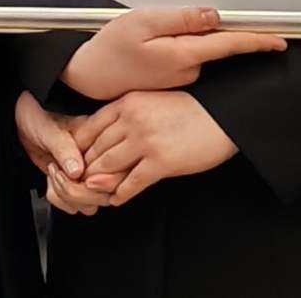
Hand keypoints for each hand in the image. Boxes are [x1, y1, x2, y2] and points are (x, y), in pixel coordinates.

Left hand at [14, 90, 118, 216]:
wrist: (25, 121)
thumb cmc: (40, 116)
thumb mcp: (50, 129)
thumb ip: (64, 149)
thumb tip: (77, 172)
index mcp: (102, 140)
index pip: (115, 172)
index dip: (94, 181)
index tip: (73, 173)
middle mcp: (100, 160)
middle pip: (105, 195)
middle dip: (76, 192)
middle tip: (57, 172)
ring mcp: (88, 174)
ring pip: (91, 206)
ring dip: (67, 197)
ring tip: (54, 174)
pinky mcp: (76, 185)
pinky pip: (76, 207)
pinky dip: (60, 200)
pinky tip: (52, 180)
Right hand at [61, 6, 285, 100]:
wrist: (88, 75)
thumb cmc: (111, 48)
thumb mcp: (143, 21)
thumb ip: (182, 19)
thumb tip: (214, 16)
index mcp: (183, 55)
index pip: (229, 46)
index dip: (256, 42)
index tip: (280, 41)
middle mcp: (188, 69)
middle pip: (214, 43)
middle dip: (212, 26)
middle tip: (179, 15)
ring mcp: (180, 76)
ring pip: (198, 48)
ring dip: (191, 33)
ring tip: (154, 29)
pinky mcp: (172, 76)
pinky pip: (186, 55)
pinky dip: (180, 43)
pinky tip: (153, 40)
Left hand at [74, 90, 237, 206]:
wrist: (224, 115)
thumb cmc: (191, 109)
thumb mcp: (153, 103)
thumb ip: (128, 117)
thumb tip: (104, 140)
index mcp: (129, 101)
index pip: (90, 128)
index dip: (79, 148)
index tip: (76, 161)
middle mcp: (132, 118)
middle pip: (95, 150)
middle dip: (86, 169)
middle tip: (79, 183)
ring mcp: (145, 140)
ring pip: (107, 168)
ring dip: (99, 184)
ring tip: (95, 193)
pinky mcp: (160, 162)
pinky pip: (130, 184)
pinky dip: (120, 194)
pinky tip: (117, 199)